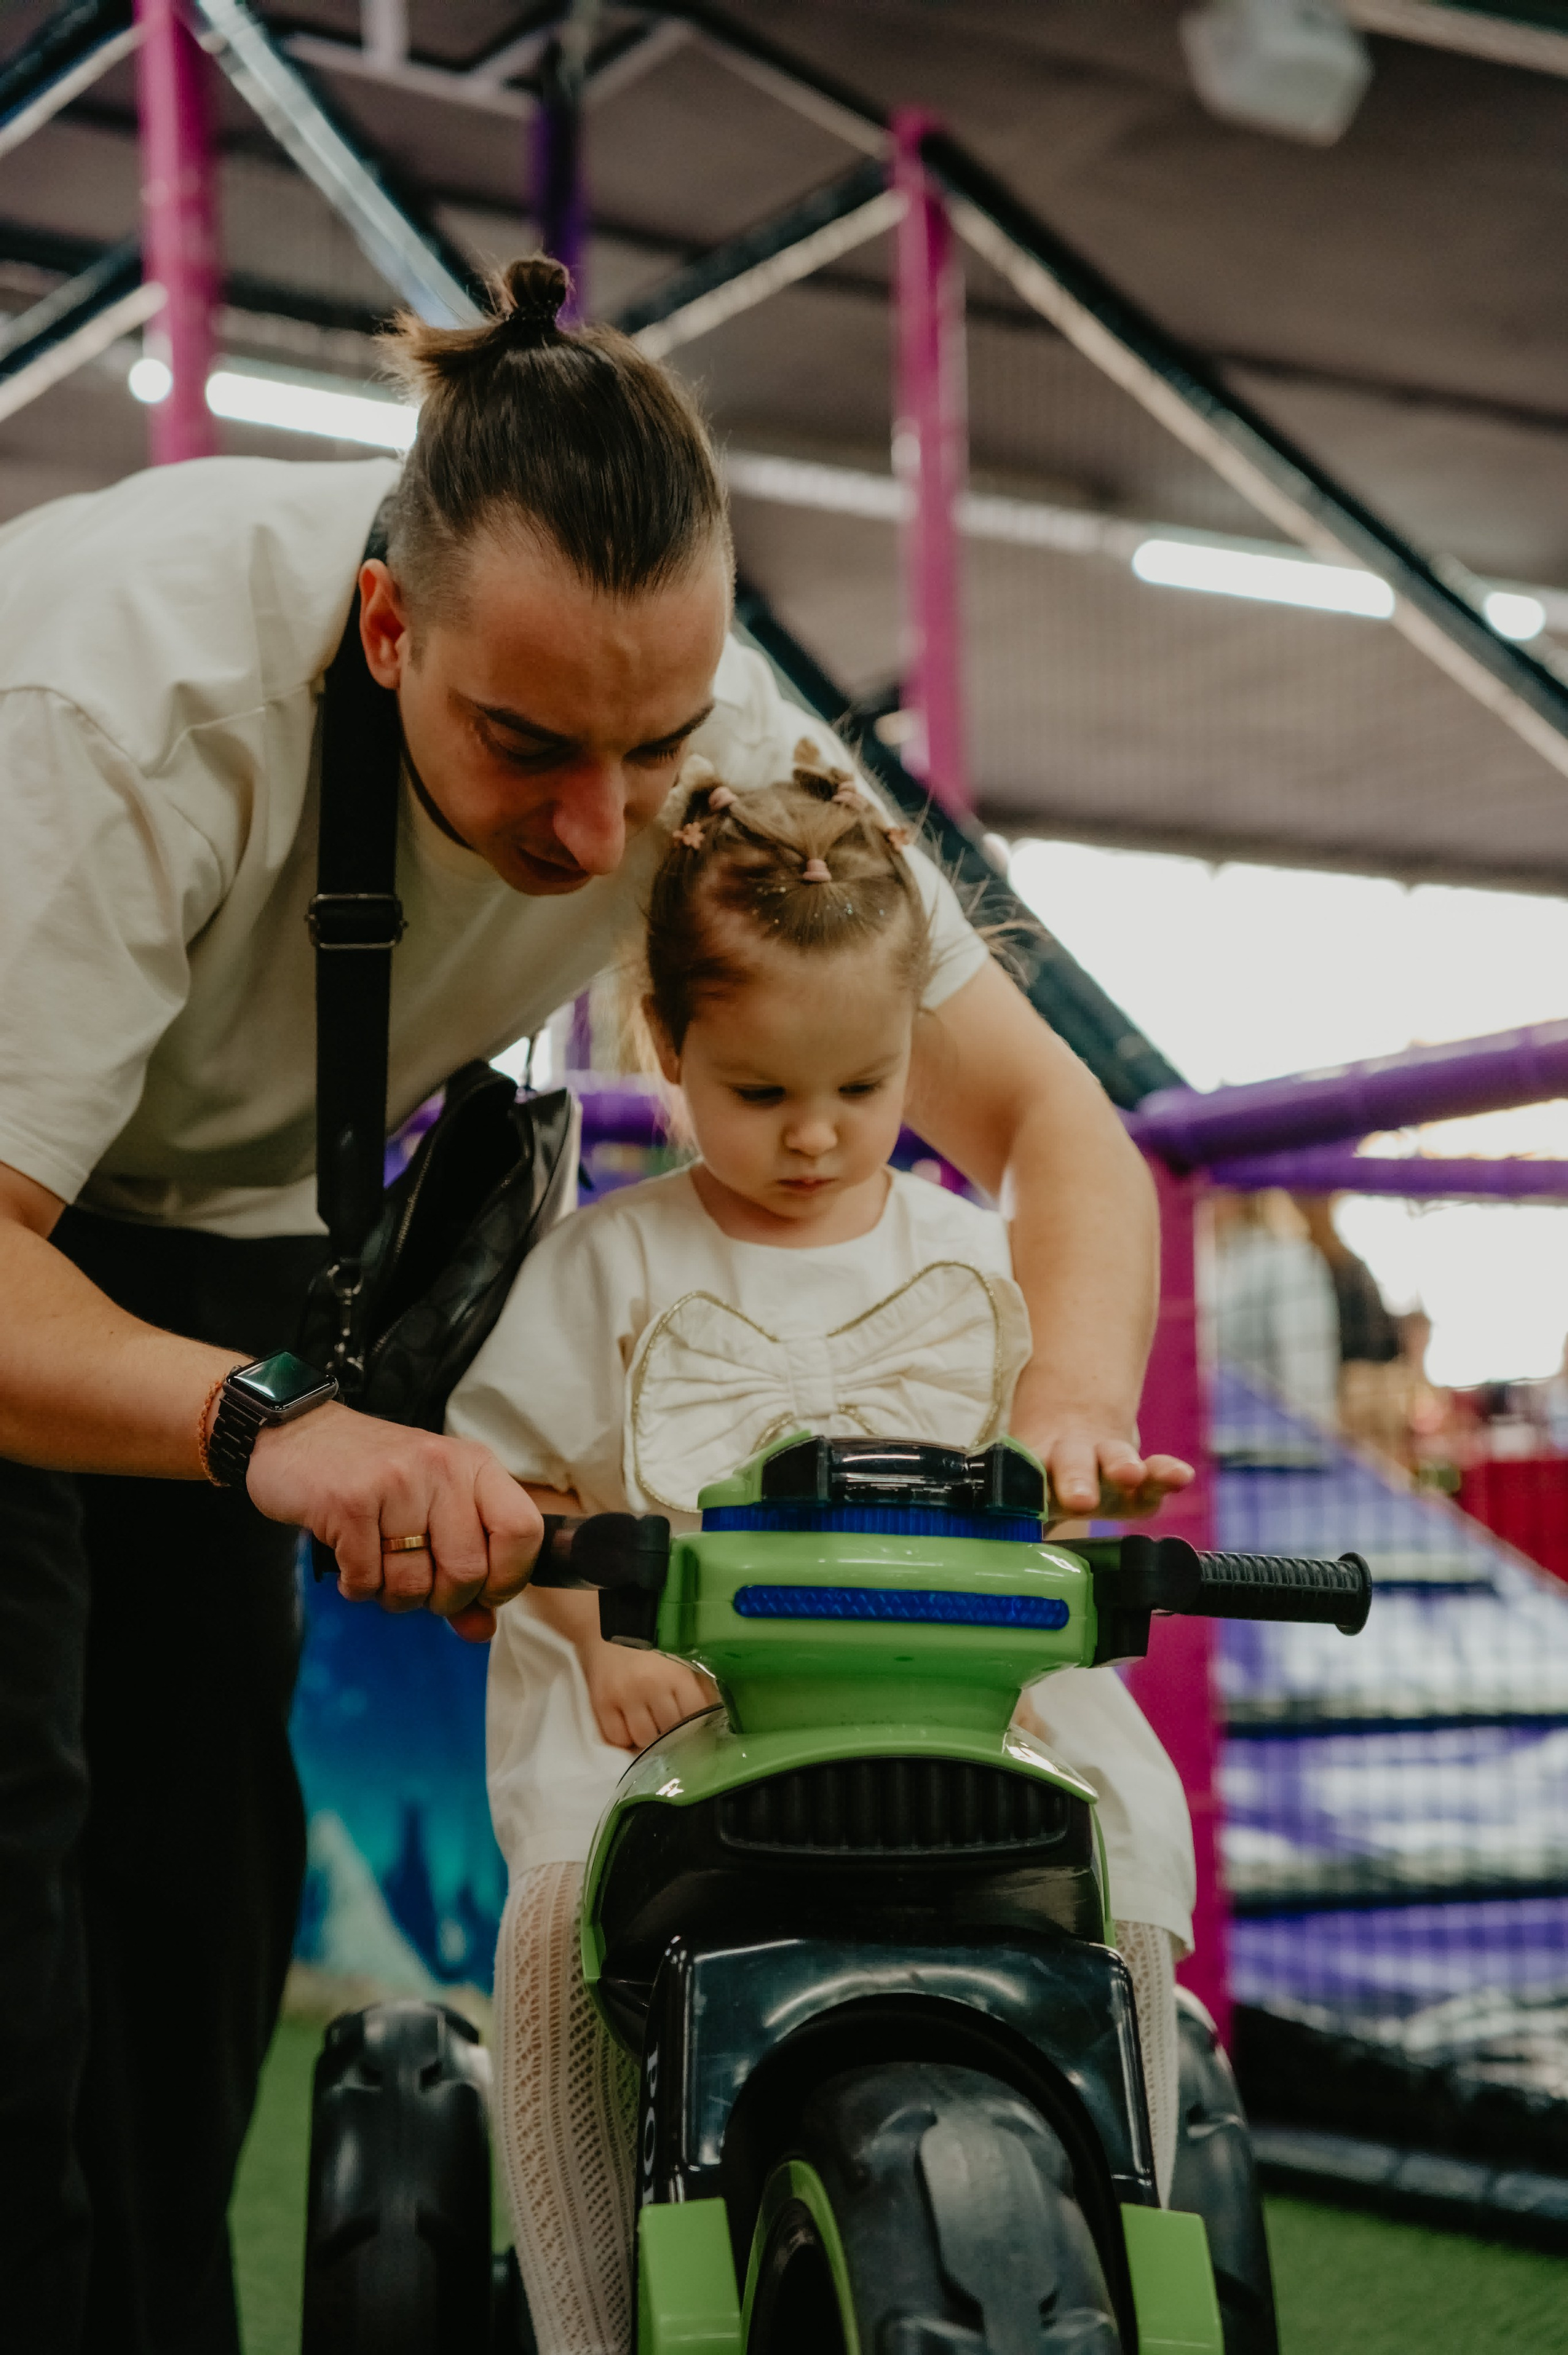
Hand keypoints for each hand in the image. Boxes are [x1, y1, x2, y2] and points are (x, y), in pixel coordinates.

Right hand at [246, 1401, 541, 1642]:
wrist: (298, 1433)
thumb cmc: (374, 1475)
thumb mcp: (432, 1507)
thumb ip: (465, 1568)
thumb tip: (482, 1630)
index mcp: (474, 1465)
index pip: (523, 1531)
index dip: (507, 1578)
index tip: (481, 1592)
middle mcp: (442, 1468)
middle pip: (468, 1572)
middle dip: (441, 1598)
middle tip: (415, 1579)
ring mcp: (396, 1482)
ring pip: (414, 1584)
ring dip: (393, 1594)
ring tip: (378, 1563)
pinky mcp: (348, 1502)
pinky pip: (366, 1581)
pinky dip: (356, 1586)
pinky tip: (348, 1559)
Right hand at [579, 1635, 719, 1752]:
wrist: (604, 1626)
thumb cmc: (649, 1643)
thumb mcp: (680, 1657)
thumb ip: (699, 1684)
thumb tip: (716, 1713)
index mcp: (676, 1672)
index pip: (695, 1715)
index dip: (697, 1725)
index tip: (694, 1726)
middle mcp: (650, 1685)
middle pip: (670, 1730)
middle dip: (673, 1733)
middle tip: (671, 1726)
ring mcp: (624, 1695)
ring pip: (644, 1739)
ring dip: (649, 1738)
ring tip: (650, 1725)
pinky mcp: (601, 1702)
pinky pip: (617, 1738)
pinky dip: (625, 1738)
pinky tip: (630, 1726)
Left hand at [1015, 1411, 1193, 1524]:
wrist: (1073, 1415)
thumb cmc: (1042, 1476)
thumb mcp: (1024, 1499)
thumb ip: (1009, 1532)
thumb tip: (980, 1583)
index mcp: (1032, 1473)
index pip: (1026, 1482)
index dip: (1025, 1493)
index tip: (1023, 1507)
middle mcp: (1068, 1463)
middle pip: (1070, 1465)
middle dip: (1075, 1480)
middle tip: (1077, 1499)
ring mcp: (1105, 1463)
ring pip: (1114, 1458)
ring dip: (1121, 1466)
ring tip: (1129, 1475)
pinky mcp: (1139, 1474)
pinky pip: (1154, 1472)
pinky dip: (1166, 1473)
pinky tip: (1180, 1476)